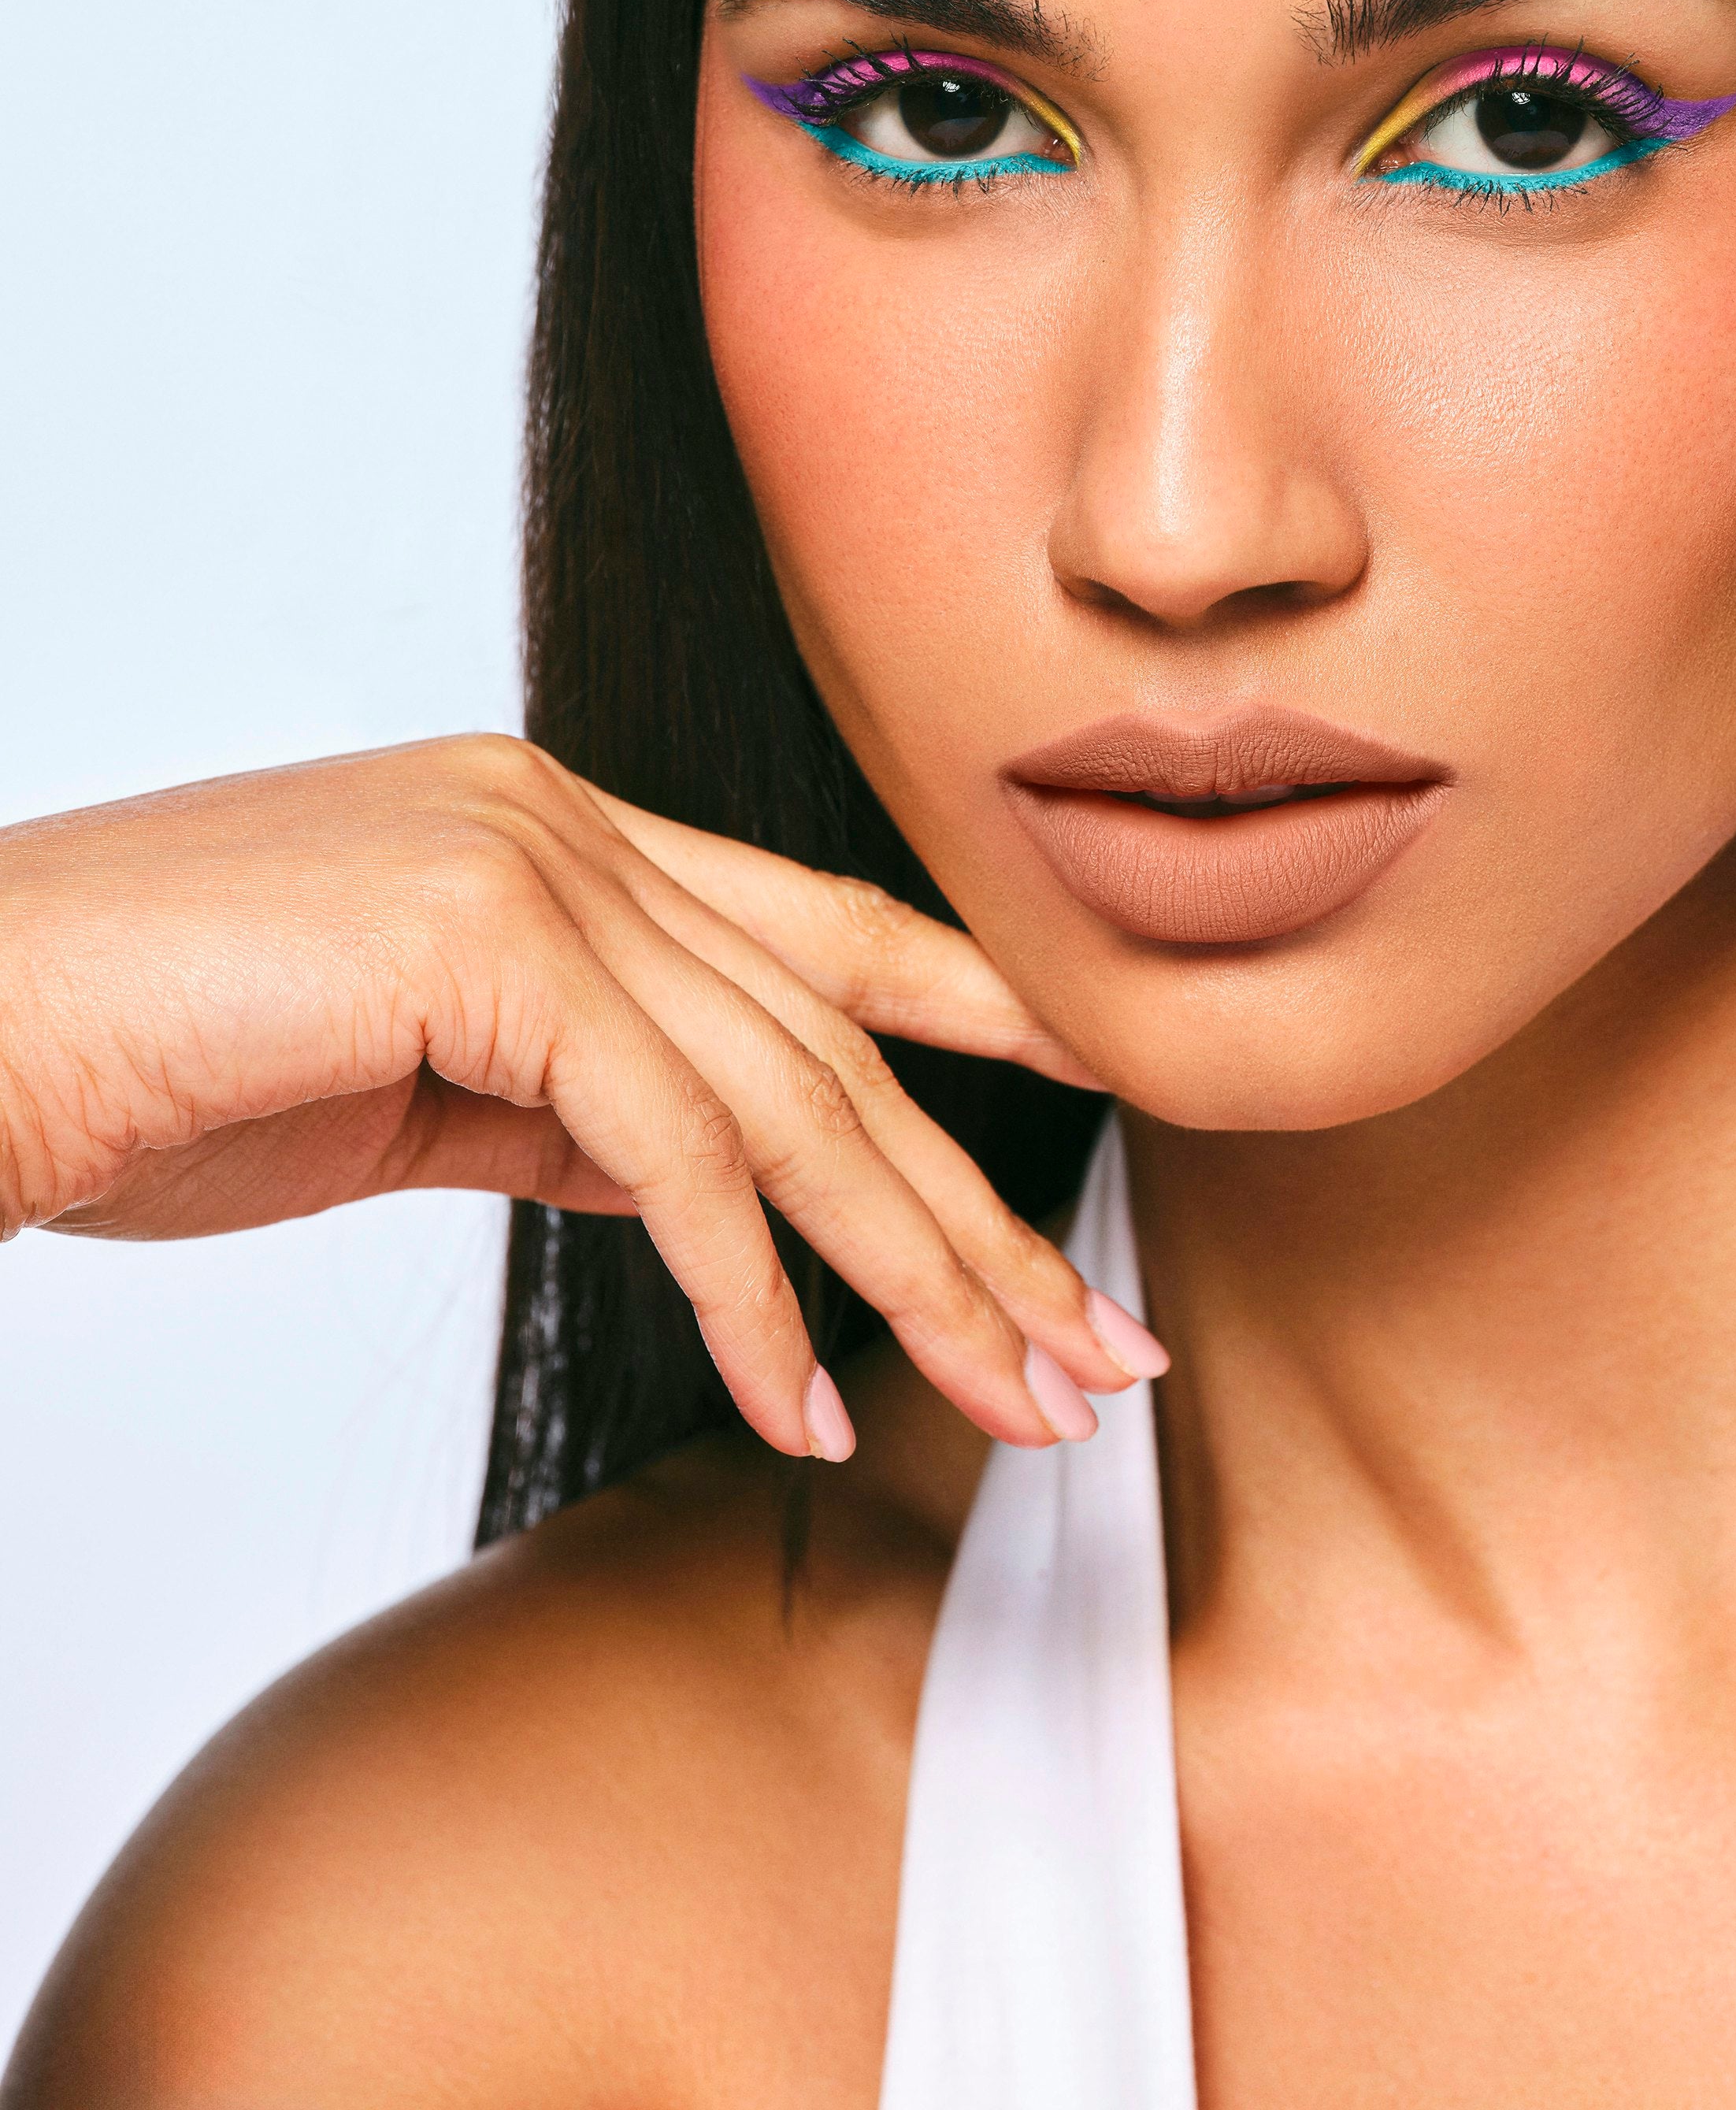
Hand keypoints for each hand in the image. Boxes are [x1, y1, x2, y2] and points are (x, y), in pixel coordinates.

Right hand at [0, 736, 1159, 1458]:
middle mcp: (566, 817)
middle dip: (976, 1202)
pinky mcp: (486, 943)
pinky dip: (752, 1294)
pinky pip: (672, 1149)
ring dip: (913, 1272)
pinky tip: (803, 1406)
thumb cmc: (153, 1061)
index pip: (809, 925)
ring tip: (1013, 1404)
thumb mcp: (405, 1080)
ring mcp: (531, 862)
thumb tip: (695, 1174)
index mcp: (555, 822)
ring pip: (787, 1097)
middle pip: (830, 1033)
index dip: (967, 1012)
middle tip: (1092, 1345)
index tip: (1093, 1106)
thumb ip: (564, 1096)